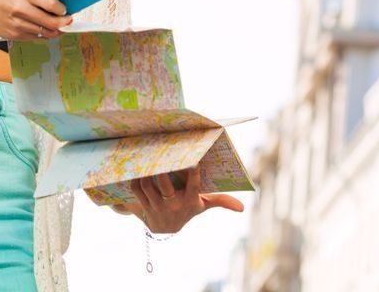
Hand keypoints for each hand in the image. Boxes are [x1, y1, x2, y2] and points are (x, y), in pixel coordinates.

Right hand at [0, 0, 71, 41]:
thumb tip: (62, 2)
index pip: (51, 4)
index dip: (62, 9)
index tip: (66, 10)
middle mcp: (20, 9)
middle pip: (51, 22)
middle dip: (64, 23)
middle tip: (68, 21)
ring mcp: (17, 25)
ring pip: (45, 33)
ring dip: (55, 31)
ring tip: (58, 26)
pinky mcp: (14, 36)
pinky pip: (36, 38)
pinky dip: (43, 35)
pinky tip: (44, 29)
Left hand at [112, 162, 243, 233]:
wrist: (164, 228)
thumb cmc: (188, 209)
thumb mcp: (203, 205)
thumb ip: (222, 202)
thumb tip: (242, 208)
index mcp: (190, 201)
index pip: (193, 185)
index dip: (193, 172)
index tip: (194, 160)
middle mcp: (173, 205)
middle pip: (164, 183)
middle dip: (161, 168)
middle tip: (160, 151)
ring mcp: (157, 207)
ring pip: (147, 185)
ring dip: (146, 171)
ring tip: (148, 155)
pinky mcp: (143, 207)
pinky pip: (137, 190)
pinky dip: (136, 178)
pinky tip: (139, 168)